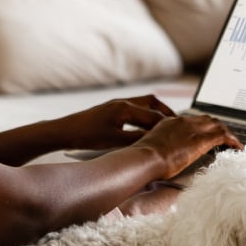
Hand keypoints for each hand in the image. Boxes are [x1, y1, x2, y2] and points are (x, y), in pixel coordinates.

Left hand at [56, 95, 176, 150]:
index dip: (168, 125)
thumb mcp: (115, 141)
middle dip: (166, 113)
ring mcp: (116, 105)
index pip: (154, 116)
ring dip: (155, 112)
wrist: (65, 131)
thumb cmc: (87, 136)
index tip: (180, 132)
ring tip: (165, 125)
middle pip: (152, 103)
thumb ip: (137, 140)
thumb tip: (155, 142)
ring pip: (143, 104)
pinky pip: (134, 108)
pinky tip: (145, 126)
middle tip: (177, 124)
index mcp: (125, 108)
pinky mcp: (111, 110)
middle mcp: (122, 103)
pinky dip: (144, 115)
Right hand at [134, 114, 242, 178]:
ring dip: (227, 133)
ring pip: (217, 125)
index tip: (207, 135)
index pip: (192, 120)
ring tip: (233, 144)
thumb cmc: (144, 158)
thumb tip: (162, 155)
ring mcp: (192, 129)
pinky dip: (232, 140)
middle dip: (218, 128)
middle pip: (207, 120)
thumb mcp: (151, 148)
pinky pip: (223, 136)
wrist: (145, 157)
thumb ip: (160, 147)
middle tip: (225, 139)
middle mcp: (183, 121)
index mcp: (170, 122)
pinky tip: (237, 148)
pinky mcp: (201, 139)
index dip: (203, 127)